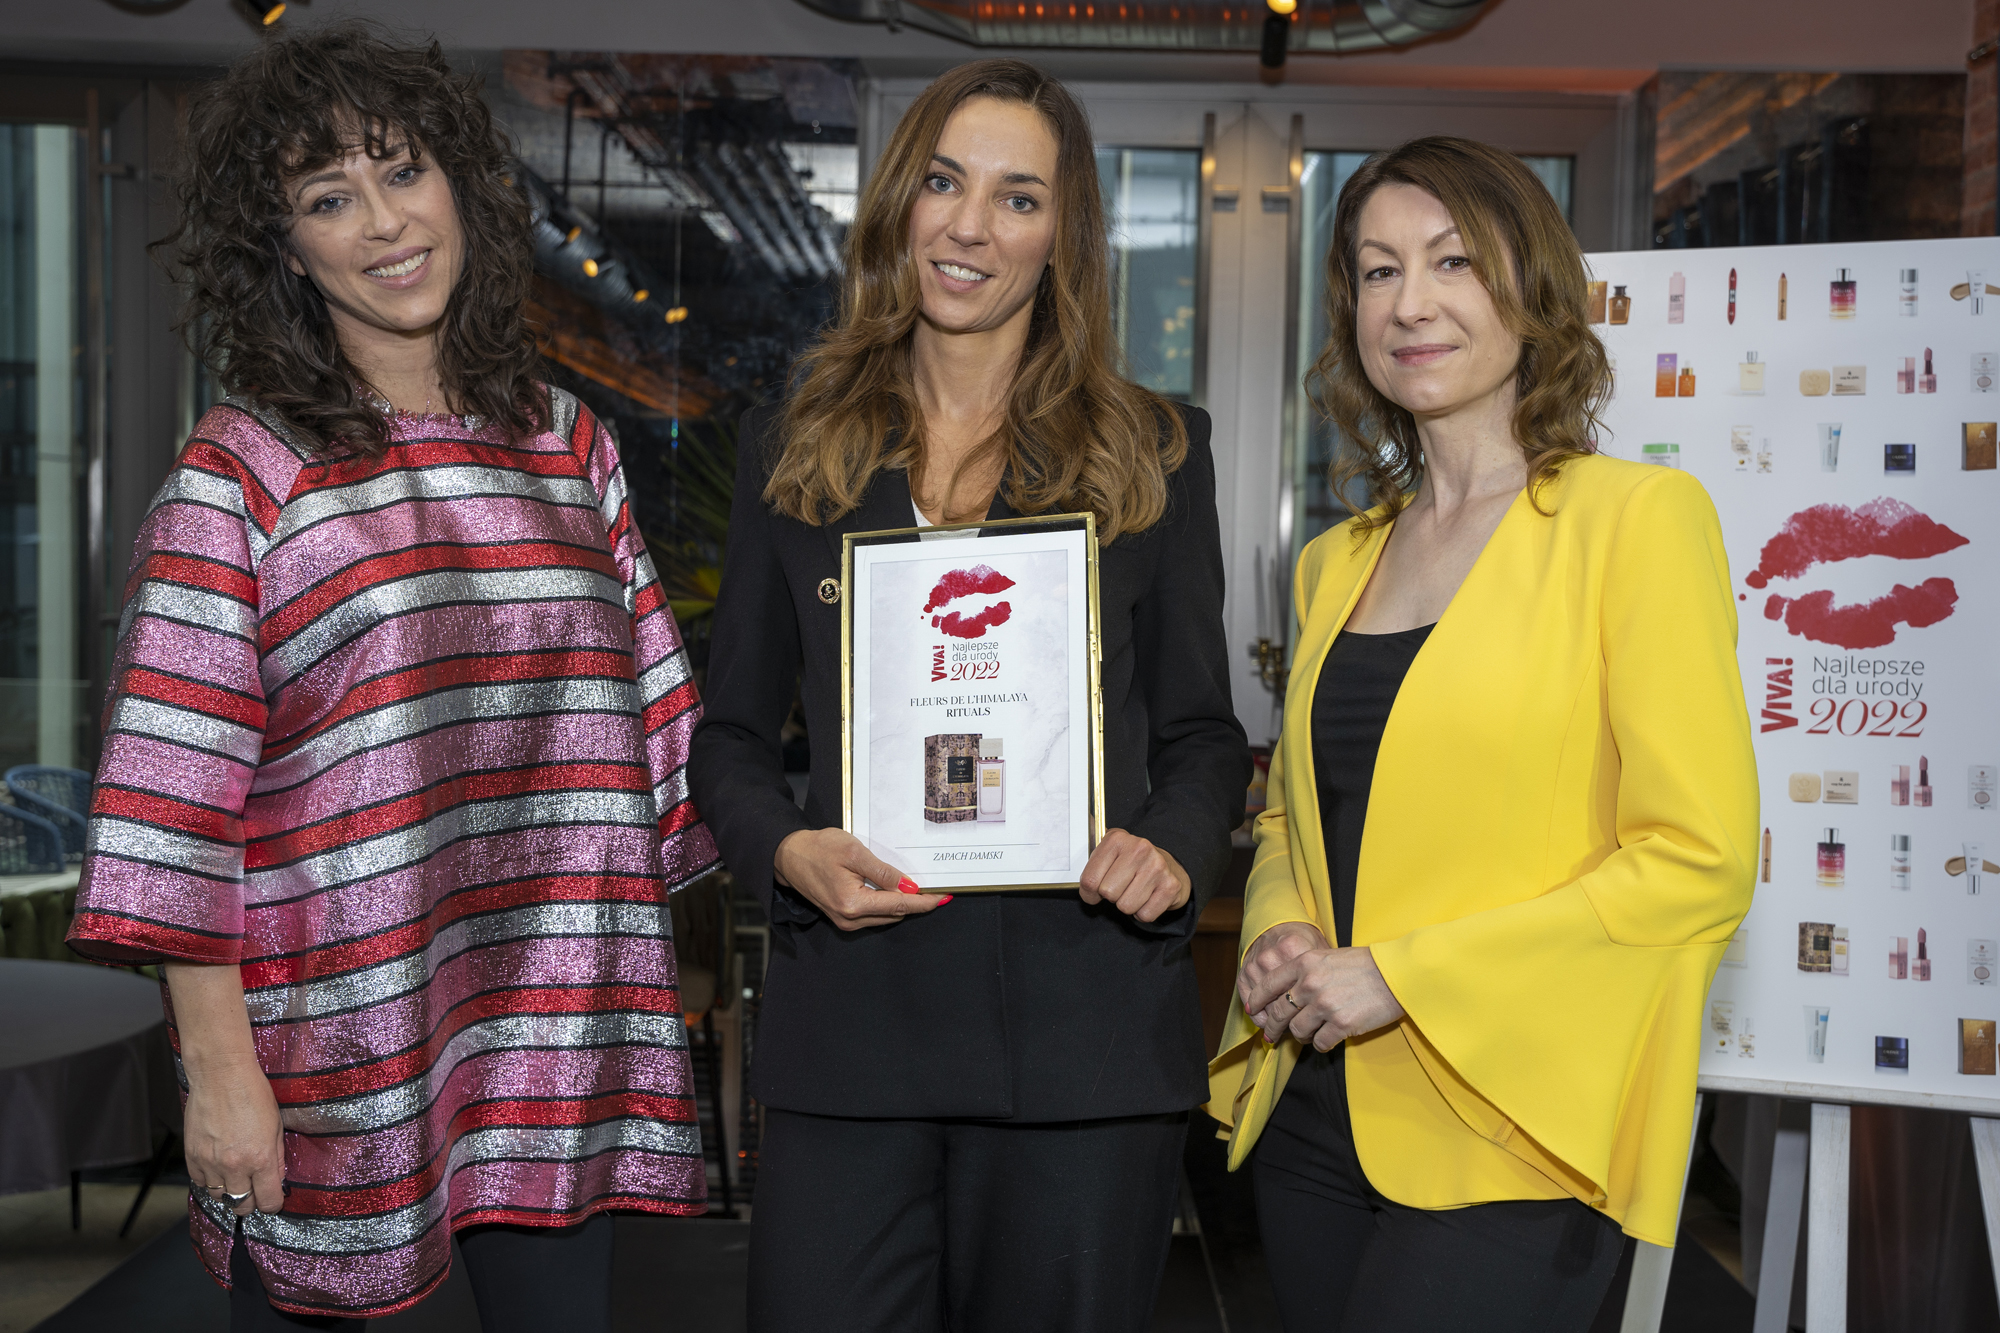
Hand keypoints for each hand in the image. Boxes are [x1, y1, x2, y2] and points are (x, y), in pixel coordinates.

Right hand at [181, 1059, 285, 1216]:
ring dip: (229, 1191)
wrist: (221, 1076)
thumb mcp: (276, 1126)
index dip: (273, 1203)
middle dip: (251, 1202)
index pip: (268, 1201)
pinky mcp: (192, 1156)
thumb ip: (277, 1158)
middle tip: (255, 1191)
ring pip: (219, 1197)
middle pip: (241, 1205)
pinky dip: (210, 1180)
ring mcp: (210, 1163)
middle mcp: (234, 1166)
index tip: (273, 1200)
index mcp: (260, 1159)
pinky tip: (218, 1167)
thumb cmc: (252, 1094)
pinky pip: (200, 1182)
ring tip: (236, 1177)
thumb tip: (276, 1179)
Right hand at [774, 827, 950, 929]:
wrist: (789, 856)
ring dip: (901, 902)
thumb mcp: (854, 852)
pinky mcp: (843, 918)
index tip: (944, 897)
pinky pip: (875, 914)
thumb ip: (883, 872)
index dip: (925, 902)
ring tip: (913, 885)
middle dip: (915, 901)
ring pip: (887, 915)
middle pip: (896, 913)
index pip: (899, 905)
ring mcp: (846, 922)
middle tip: (933, 885)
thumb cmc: (819, 849)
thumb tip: (908, 887)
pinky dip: (887, 903)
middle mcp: (850, 919)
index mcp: (853, 904)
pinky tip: (891, 888)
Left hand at [1078, 830, 1189, 922]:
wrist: (1170, 865)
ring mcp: (1157, 867)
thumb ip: (1088, 854)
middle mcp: (1139, 849)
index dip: (1088, 893)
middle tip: (1120, 888)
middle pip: (1108, 893)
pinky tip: (1147, 897)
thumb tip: (1068, 844)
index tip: (1094, 892)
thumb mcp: (1108, 852)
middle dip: (1111, 897)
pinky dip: (1143, 912)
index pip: (1089, 880)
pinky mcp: (1171, 885)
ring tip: (1134, 891)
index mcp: (1116, 839)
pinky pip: (1145, 915)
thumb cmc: (1130, 862)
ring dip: (1127, 905)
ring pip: (1126, 906)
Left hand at [1237, 922, 1405, 1051]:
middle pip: (1278, 1011)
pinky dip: (1320, 1044)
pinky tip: (1327, 1039)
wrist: (1398, 974)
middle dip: (1272, 1027)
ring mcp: (1325, 1004)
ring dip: (1300, 1036)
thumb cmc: (1366, 965)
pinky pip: (1319, 1043)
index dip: (1257, 999)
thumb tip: (1287, 993)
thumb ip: (1306, 972)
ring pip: (1296, 1030)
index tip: (1253, 1010)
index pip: (1268, 982)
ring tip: (1308, 1035)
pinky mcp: (1341, 1024)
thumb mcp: (1329, 956)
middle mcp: (1310, 983)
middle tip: (1271, 1037)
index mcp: (1304, 962)